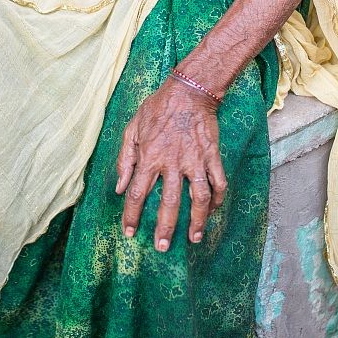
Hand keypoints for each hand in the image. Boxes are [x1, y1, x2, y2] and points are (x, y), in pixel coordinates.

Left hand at [115, 79, 227, 249]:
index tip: (129, 232)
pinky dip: (217, 199)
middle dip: (164, 228)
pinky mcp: (212, 156)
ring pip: (198, 198)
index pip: (136, 193)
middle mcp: (172, 162)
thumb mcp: (132, 129)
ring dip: (196, 220)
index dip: (131, 215)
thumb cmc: (157, 108)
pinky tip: (212, 212)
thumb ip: (125, 159)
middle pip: (168, 202)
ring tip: (194, 238)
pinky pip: (218, 182)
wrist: (189, 91)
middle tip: (162, 247)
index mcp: (149, 156)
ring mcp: (195, 160)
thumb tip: (118, 187)